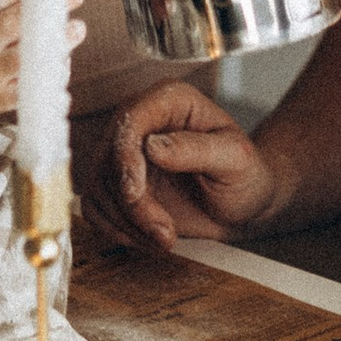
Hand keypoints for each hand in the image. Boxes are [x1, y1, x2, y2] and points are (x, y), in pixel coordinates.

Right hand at [105, 79, 280, 251]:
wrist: (241, 205)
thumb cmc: (245, 176)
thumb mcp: (235, 160)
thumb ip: (197, 149)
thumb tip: (151, 146)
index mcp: (170, 101)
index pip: (129, 120)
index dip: (125, 159)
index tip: (136, 195)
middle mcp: (140, 121)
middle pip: (109, 159)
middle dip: (131, 204)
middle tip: (164, 233)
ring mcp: (124, 153)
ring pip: (98, 187)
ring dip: (126, 223)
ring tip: (165, 239)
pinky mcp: (115, 184)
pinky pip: (95, 207)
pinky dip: (116, 230)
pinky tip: (148, 239)